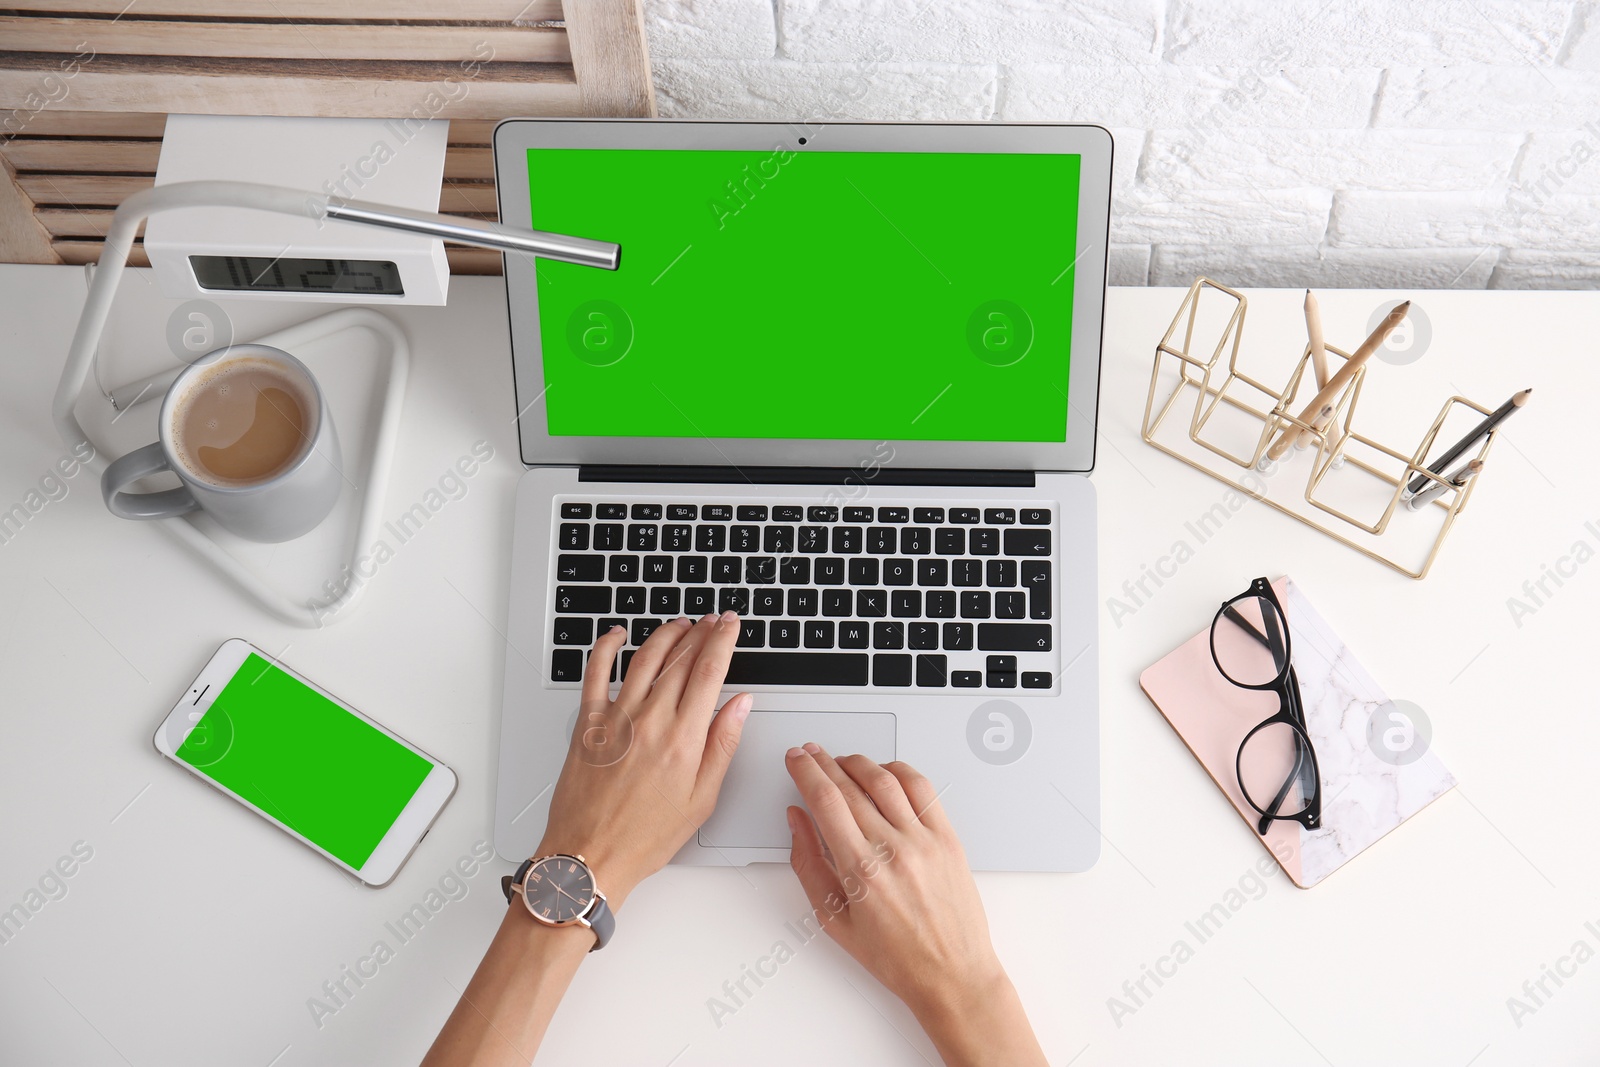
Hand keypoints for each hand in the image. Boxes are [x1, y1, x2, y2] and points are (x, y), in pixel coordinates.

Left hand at [539, 612, 749, 905]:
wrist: (590, 855)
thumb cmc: (644, 837)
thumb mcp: (701, 799)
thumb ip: (723, 745)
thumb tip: (740, 705)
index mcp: (683, 739)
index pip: (709, 671)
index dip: (724, 640)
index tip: (731, 625)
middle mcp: (650, 720)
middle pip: (681, 658)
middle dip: (702, 632)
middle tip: (714, 620)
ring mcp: (616, 717)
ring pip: (645, 657)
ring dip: (666, 634)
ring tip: (681, 624)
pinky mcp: (588, 723)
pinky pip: (595, 672)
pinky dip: (606, 647)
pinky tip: (617, 635)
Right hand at [785, 745, 1045, 1066]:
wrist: (952, 975)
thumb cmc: (897, 958)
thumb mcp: (834, 920)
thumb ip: (809, 865)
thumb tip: (797, 821)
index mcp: (861, 871)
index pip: (825, 800)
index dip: (805, 771)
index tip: (796, 760)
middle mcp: (893, 849)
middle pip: (849, 784)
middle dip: (823, 762)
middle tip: (810, 753)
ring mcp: (924, 840)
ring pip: (885, 779)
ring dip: (857, 762)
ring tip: (842, 761)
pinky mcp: (948, 838)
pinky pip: (922, 789)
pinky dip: (899, 771)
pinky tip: (885, 771)